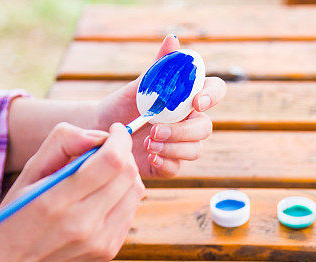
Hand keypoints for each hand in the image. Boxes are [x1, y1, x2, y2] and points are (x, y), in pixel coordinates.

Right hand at [0, 122, 143, 261]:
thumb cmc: (15, 218)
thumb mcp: (27, 174)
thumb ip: (61, 144)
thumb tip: (99, 135)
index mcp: (57, 200)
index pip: (112, 160)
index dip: (121, 139)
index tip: (116, 130)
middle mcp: (83, 223)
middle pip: (128, 175)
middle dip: (124, 154)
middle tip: (109, 149)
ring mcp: (99, 241)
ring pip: (135, 193)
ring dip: (126, 176)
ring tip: (104, 175)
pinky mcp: (108, 252)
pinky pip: (130, 213)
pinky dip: (122, 198)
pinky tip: (101, 199)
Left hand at [95, 35, 226, 178]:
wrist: (101, 132)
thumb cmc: (122, 106)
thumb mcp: (137, 87)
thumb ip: (158, 69)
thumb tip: (172, 40)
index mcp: (187, 99)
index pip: (214, 91)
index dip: (212, 96)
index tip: (196, 102)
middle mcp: (188, 122)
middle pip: (205, 127)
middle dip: (183, 130)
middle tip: (156, 130)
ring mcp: (180, 145)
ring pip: (195, 150)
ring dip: (174, 147)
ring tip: (148, 143)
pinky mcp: (168, 164)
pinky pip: (177, 168)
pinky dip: (165, 161)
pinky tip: (149, 155)